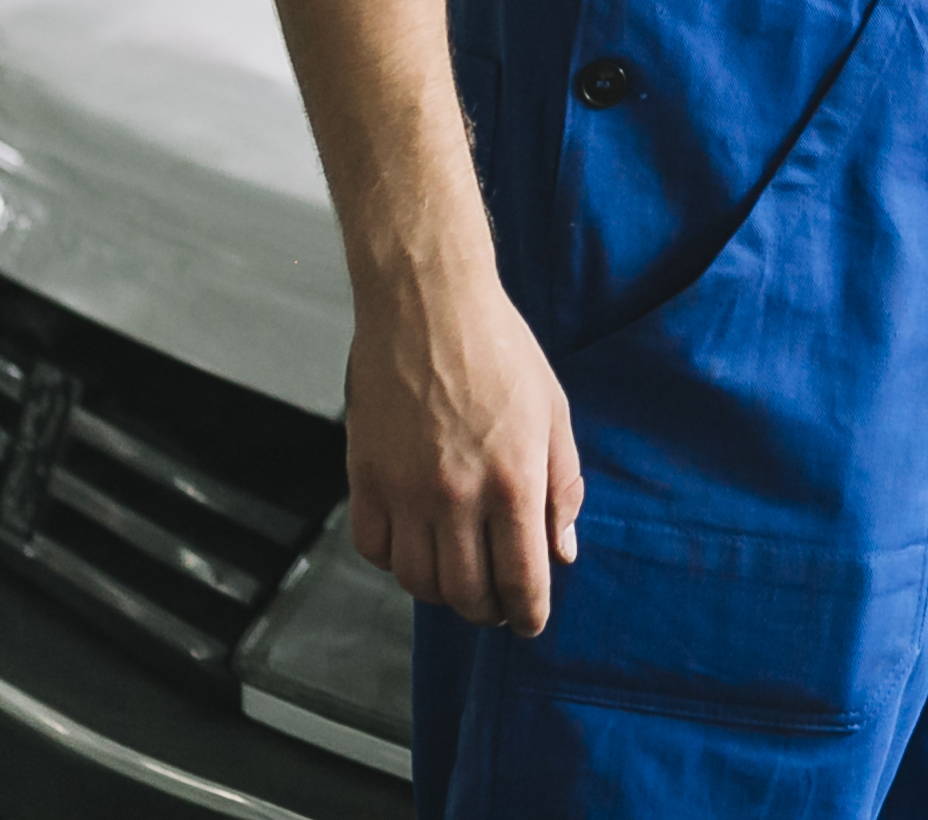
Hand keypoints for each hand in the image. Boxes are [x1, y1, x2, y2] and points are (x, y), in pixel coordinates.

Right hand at [345, 265, 584, 634]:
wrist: (428, 304)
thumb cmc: (500, 350)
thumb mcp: (554, 413)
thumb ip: (561, 487)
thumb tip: (562, 551)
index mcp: (513, 480)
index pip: (521, 579)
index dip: (528, 614)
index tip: (530, 623)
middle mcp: (456, 495)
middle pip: (466, 592)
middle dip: (487, 610)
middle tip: (496, 605)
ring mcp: (405, 489)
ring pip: (417, 580)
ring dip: (442, 592)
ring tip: (459, 578)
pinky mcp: (365, 476)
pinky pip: (374, 548)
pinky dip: (395, 561)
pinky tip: (415, 545)